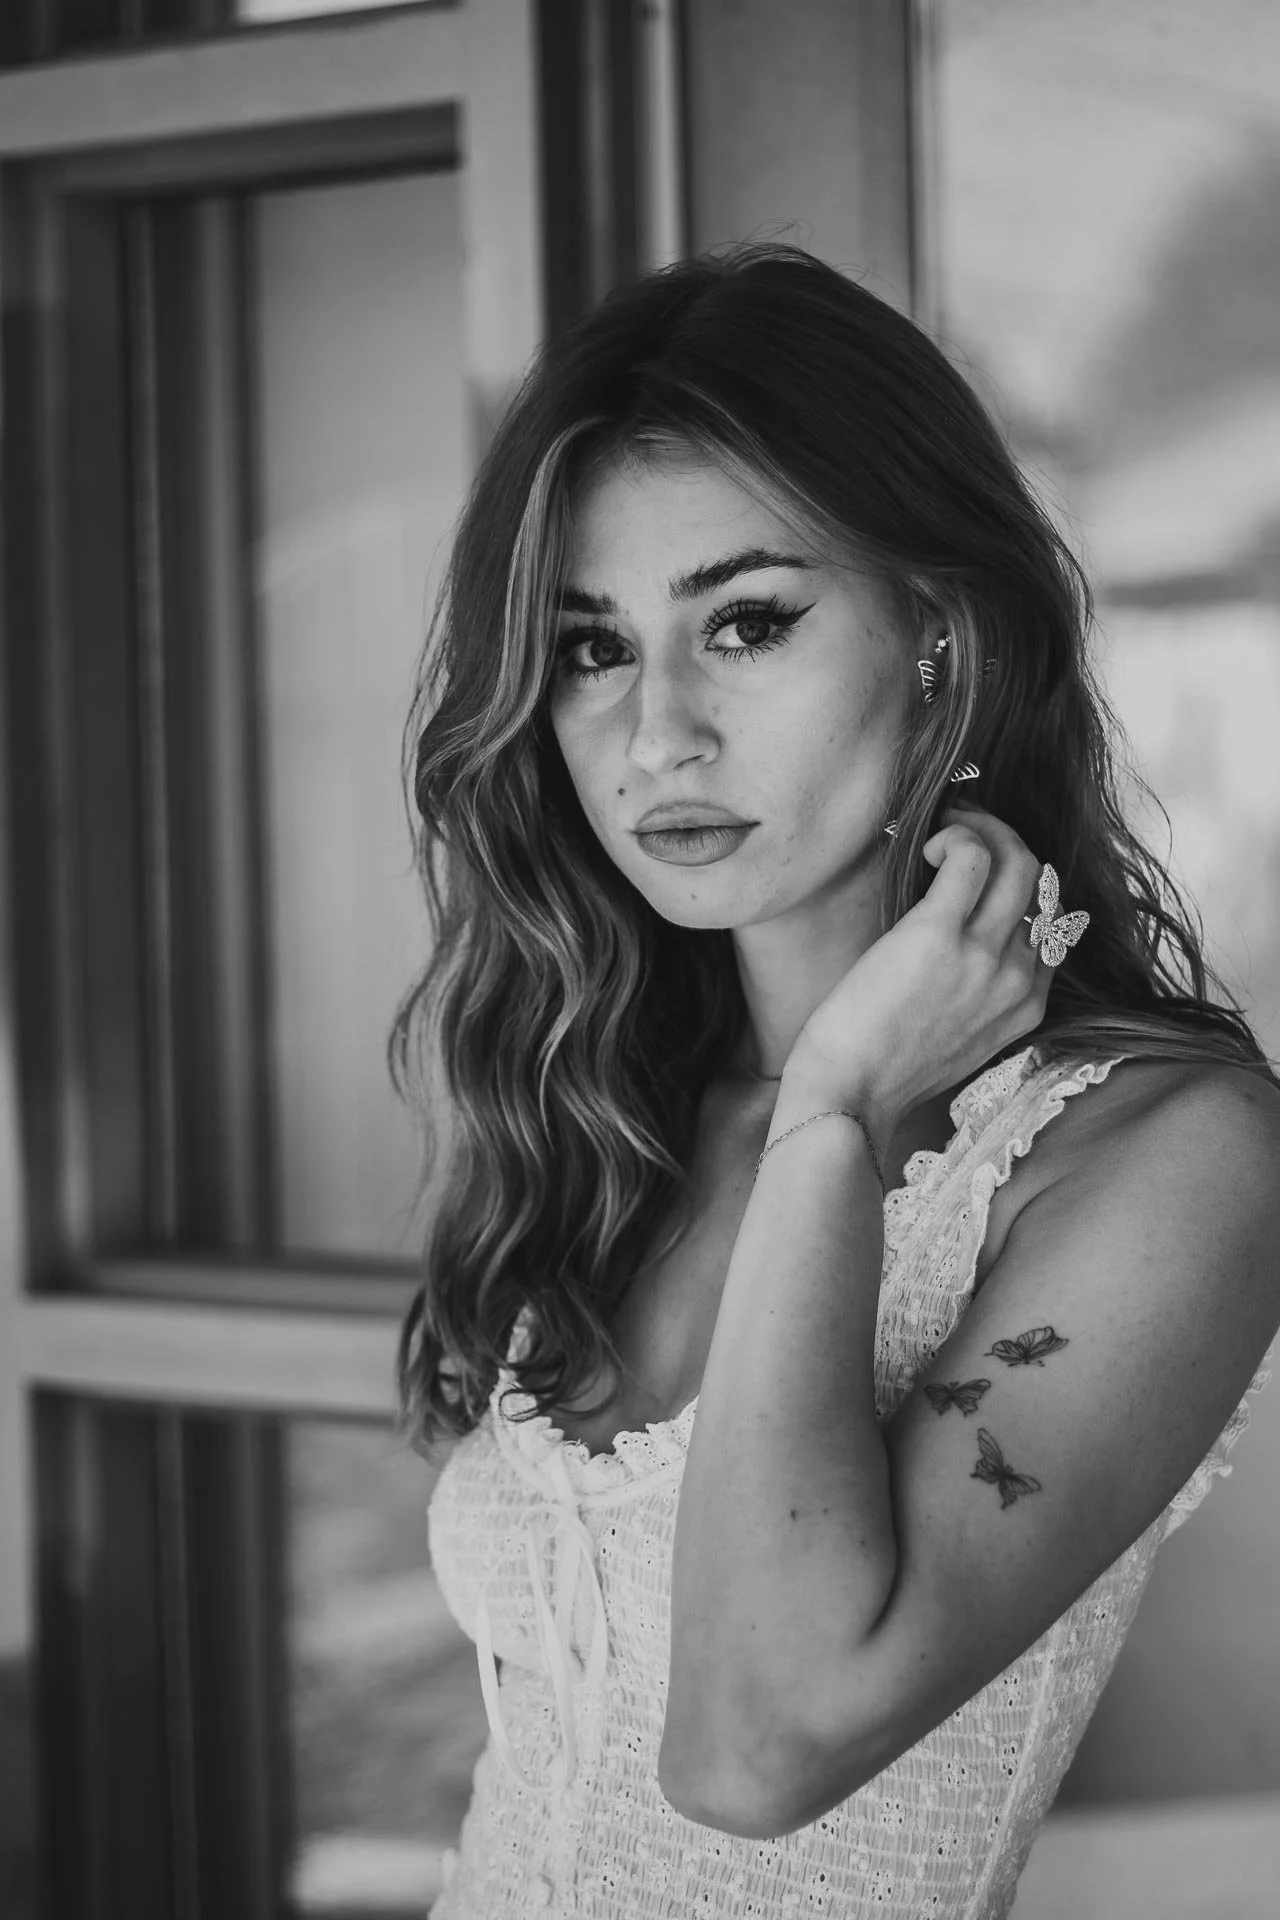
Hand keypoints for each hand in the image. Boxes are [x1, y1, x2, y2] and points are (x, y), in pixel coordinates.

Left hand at [784, 805, 1053, 1140]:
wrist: (848, 1096)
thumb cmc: (882, 1068)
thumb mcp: (957, 1039)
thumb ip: (977, 994)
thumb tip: (962, 938)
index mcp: (1025, 1005)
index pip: (1050, 922)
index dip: (1017, 884)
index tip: (981, 868)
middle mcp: (1017, 979)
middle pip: (1041, 881)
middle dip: (1004, 842)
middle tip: (960, 831)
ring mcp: (984, 957)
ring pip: (1018, 860)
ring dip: (981, 828)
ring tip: (943, 830)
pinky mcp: (938, 936)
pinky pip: (971, 858)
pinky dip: (954, 836)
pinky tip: (922, 847)